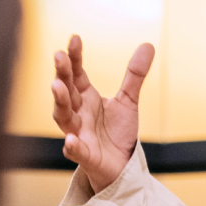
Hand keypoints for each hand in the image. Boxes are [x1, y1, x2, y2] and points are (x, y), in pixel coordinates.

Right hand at [50, 35, 151, 191]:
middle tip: (59, 56)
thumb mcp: (128, 100)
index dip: (74, 57)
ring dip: (59, 101)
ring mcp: (77, 133)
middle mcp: (77, 112)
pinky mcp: (84, 155)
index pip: (77, 73)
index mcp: (85, 97)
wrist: (121, 166)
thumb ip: (135, 74)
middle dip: (62, 73)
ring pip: (63, 116)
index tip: (74, 39)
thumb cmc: (117, 133)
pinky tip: (70, 139)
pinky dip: (71, 145)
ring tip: (57, 86)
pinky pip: (75, 150)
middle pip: (66, 90)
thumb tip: (148, 44)